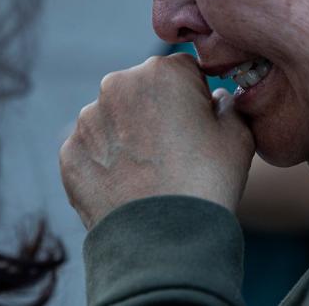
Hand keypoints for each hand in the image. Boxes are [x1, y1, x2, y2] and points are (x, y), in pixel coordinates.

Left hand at [59, 54, 255, 228]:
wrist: (163, 239)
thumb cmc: (207, 182)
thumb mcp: (239, 135)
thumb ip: (229, 105)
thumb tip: (217, 100)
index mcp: (162, 71)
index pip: (182, 71)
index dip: (194, 97)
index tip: (198, 125)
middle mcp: (118, 84)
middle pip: (142, 90)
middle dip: (156, 112)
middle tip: (174, 152)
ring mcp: (88, 119)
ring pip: (113, 119)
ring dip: (128, 136)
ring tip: (149, 173)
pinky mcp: (69, 152)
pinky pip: (92, 150)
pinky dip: (107, 163)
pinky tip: (127, 186)